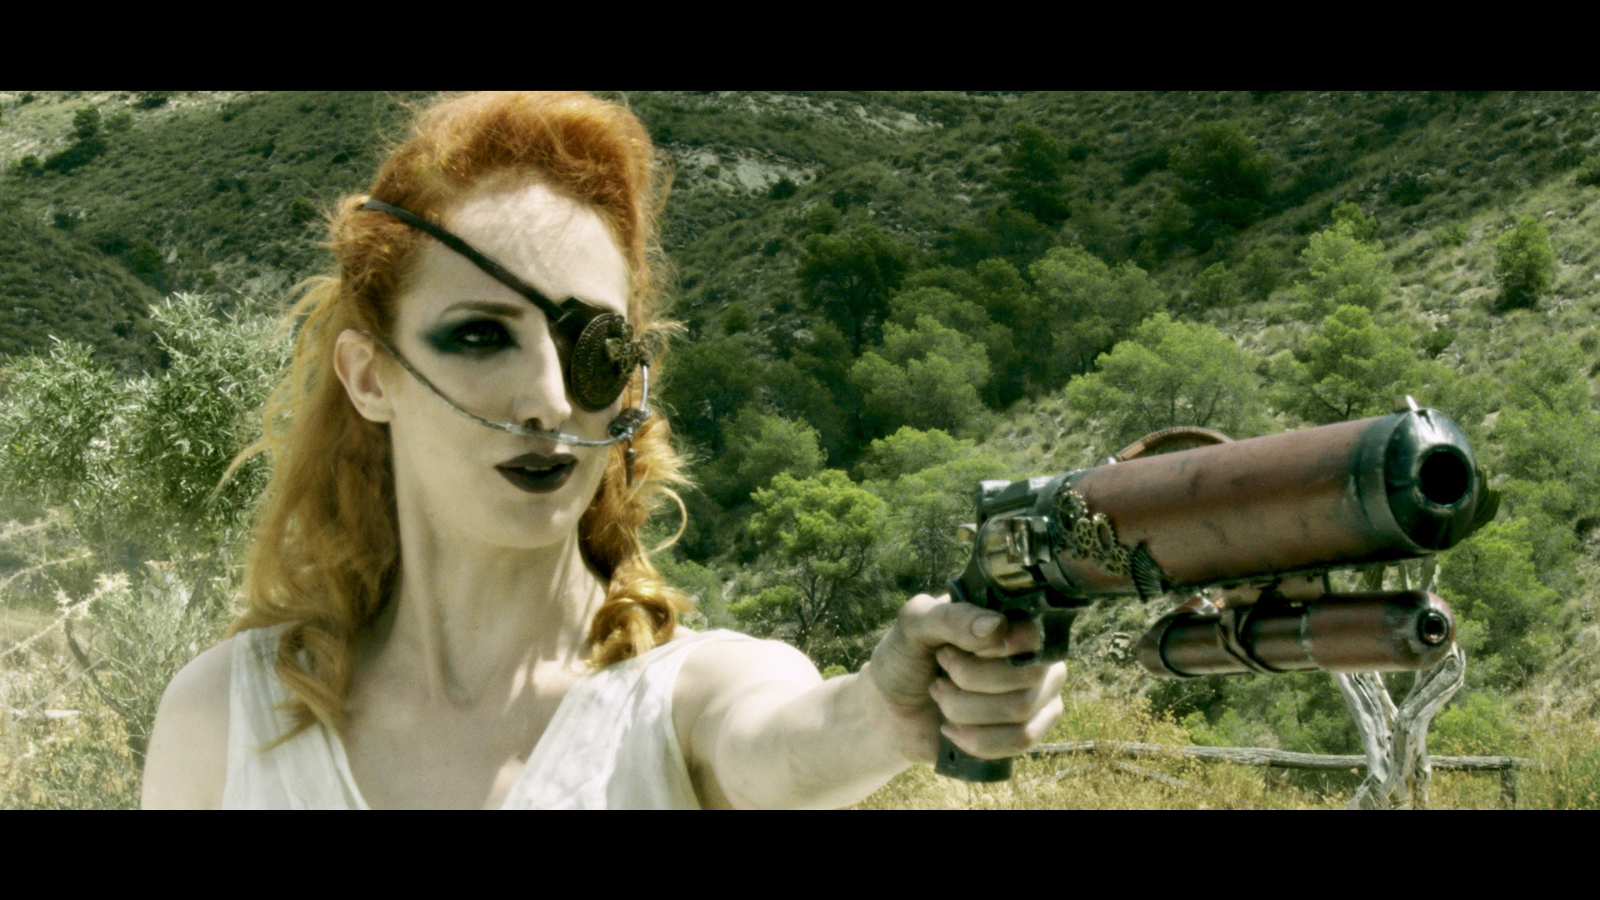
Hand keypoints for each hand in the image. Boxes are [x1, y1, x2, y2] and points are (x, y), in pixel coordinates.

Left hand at [865, 593, 1066, 763]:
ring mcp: (1036, 696)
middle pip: (1028, 674)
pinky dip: (975, 738)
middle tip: (941, 670)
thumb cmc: (906, 658)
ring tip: (941, 695)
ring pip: (1020, 710)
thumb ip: (952, 617)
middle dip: (968, 678)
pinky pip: (1019, 741)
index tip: (957, 649)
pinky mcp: (1026, 732)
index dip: (998, 647)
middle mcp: (1034, 655)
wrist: (891, 710)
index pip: (1033, 633)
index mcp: (1012, 618)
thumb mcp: (914, 625)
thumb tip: (997, 626)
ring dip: (964, 708)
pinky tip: (951, 728)